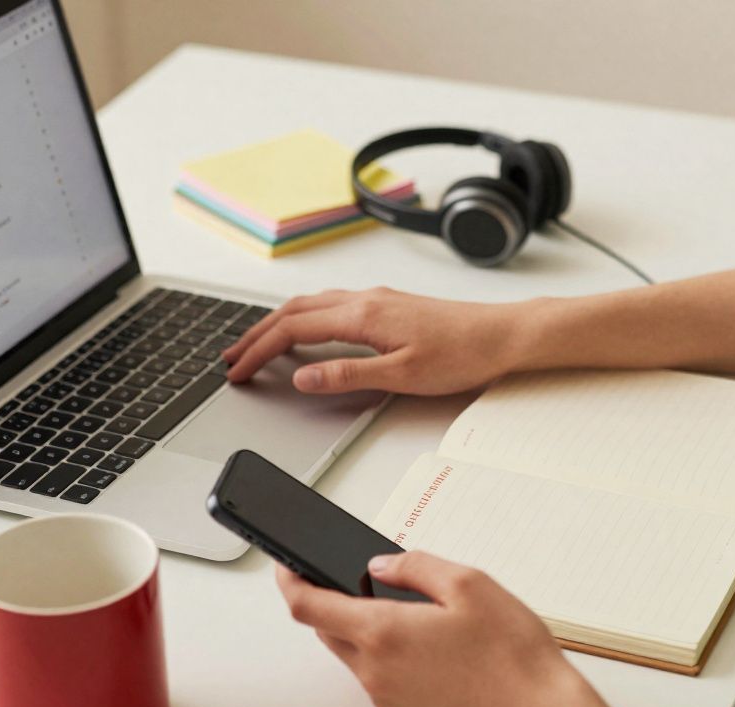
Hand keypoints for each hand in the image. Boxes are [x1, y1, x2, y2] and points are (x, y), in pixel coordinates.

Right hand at [223, 288, 528, 394]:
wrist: (503, 334)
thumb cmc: (463, 353)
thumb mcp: (402, 375)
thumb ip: (348, 375)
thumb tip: (303, 378)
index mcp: (363, 316)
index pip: (293, 330)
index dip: (259, 350)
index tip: (237, 370)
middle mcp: (365, 300)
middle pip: (294, 311)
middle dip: (257, 333)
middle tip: (232, 356)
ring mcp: (377, 299)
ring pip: (312, 304)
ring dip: (279, 322)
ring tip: (258, 344)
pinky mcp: (390, 304)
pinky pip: (332, 305)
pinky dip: (306, 318)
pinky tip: (307, 331)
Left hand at [275, 552, 631, 706]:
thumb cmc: (512, 656)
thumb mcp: (470, 584)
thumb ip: (415, 565)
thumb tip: (382, 562)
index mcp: (383, 633)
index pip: (309, 606)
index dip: (289, 579)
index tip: (285, 563)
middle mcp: (376, 670)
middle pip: (326, 630)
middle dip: (328, 598)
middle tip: (349, 573)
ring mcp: (388, 695)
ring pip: (352, 652)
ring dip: (359, 624)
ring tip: (402, 601)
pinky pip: (375, 672)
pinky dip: (382, 648)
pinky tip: (421, 634)